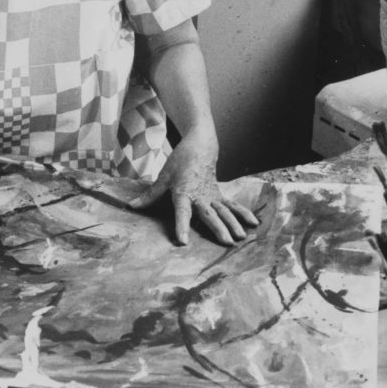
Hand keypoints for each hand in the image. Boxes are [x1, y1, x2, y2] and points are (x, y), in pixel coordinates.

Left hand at [129, 129, 258, 245]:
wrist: (200, 145)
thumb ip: (150, 195)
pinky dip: (243, 214)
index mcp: (183, 192)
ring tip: (240, 238)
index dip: (181, 226)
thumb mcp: (163, 177)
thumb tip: (132, 207)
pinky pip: (233, 205)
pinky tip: (254, 224)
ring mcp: (212, 195)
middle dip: (217, 228)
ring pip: (224, 211)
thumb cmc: (179, 162)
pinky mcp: (220, 194)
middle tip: (226, 242)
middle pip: (209, 213)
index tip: (183, 241)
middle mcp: (200, 196)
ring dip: (233, 224)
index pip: (182, 212)